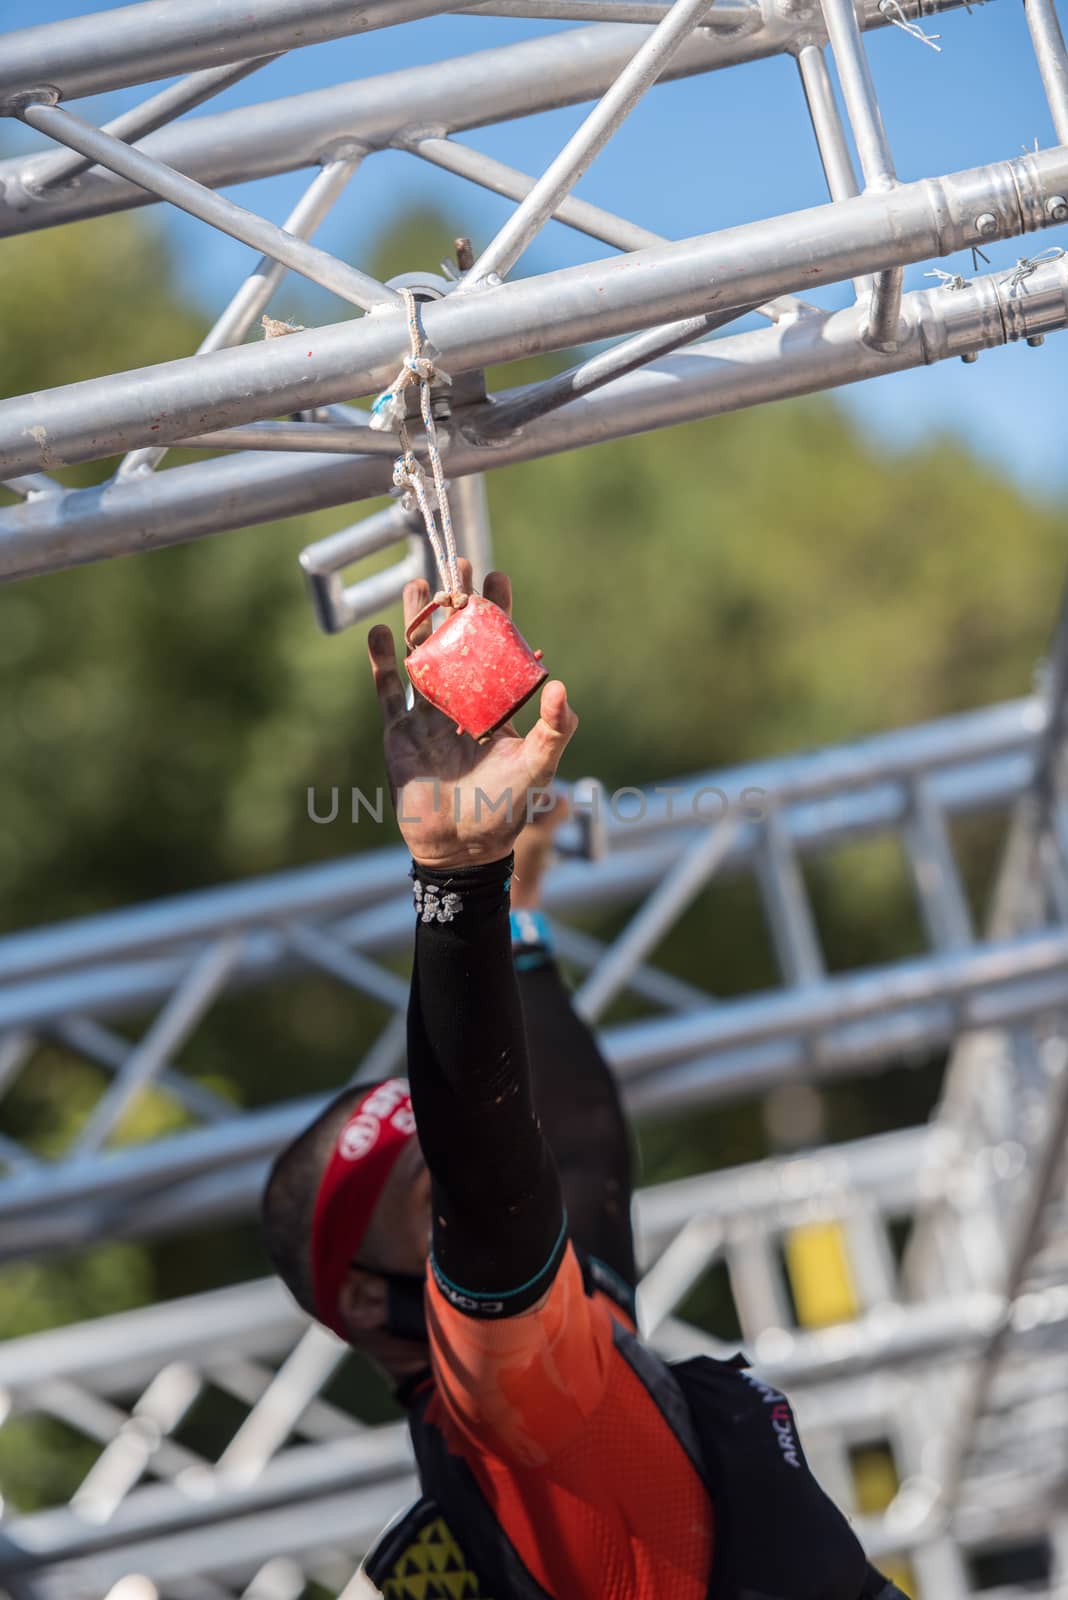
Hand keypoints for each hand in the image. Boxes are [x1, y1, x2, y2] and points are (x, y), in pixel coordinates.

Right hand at [368, 563, 578, 869]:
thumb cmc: (505, 811)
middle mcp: (461, 705)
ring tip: (418, 584)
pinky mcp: (399, 733)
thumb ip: (553, 729)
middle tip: (458, 563)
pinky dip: (382, 662)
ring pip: (421, 658)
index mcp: (495, 707)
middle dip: (457, 605)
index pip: (497, 649)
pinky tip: (379, 632)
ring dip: (418, 622)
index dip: (498, 614)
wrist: (460, 848)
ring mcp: (427, 717)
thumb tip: (560, 685)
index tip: (497, 578)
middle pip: (457, 643)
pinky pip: (387, 692)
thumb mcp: (538, 767)